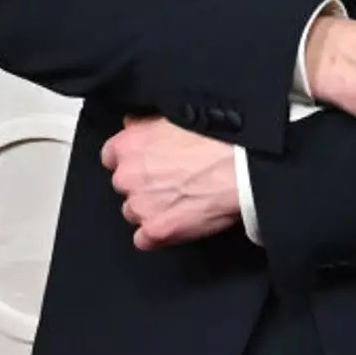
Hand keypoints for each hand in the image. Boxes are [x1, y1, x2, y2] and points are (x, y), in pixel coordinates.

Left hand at [102, 116, 240, 249]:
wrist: (243, 167)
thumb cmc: (219, 138)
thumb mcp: (177, 115)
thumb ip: (147, 125)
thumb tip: (134, 125)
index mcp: (130, 145)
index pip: (112, 156)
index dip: (132, 158)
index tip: (146, 160)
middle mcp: (128, 176)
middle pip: (124, 185)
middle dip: (143, 184)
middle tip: (172, 179)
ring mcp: (141, 206)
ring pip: (133, 211)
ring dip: (150, 208)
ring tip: (180, 200)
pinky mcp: (157, 231)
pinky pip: (144, 239)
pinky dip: (156, 234)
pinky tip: (176, 222)